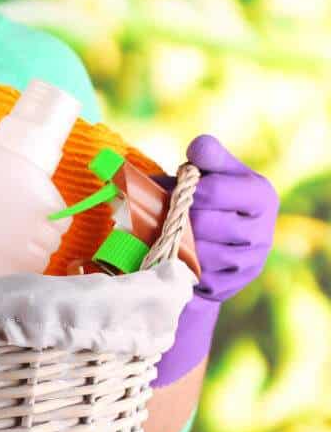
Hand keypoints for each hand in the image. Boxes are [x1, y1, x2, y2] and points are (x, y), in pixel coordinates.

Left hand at [154, 135, 277, 387]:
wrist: (210, 244)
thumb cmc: (206, 200)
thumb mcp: (209, 173)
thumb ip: (206, 157)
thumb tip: (199, 147)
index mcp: (261, 195)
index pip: (215, 189)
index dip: (188, 189)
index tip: (179, 188)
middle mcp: (263, 231)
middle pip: (205, 224)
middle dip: (180, 218)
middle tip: (168, 215)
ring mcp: (249, 262)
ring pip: (201, 254)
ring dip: (177, 244)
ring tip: (168, 235)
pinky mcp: (231, 285)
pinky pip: (197, 278)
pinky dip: (180, 267)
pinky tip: (174, 257)